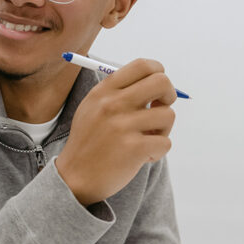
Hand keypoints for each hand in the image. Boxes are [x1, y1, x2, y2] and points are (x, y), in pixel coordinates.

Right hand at [56, 58, 176, 205]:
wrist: (74, 177)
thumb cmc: (88, 142)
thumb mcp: (91, 109)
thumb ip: (116, 92)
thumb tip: (153, 81)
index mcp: (103, 92)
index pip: (142, 66)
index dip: (158, 73)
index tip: (156, 90)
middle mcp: (112, 105)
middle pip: (162, 82)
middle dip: (169, 95)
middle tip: (159, 109)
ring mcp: (122, 126)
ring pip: (168, 115)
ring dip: (162, 129)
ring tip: (145, 139)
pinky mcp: (133, 148)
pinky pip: (165, 142)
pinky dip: (157, 151)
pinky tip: (141, 156)